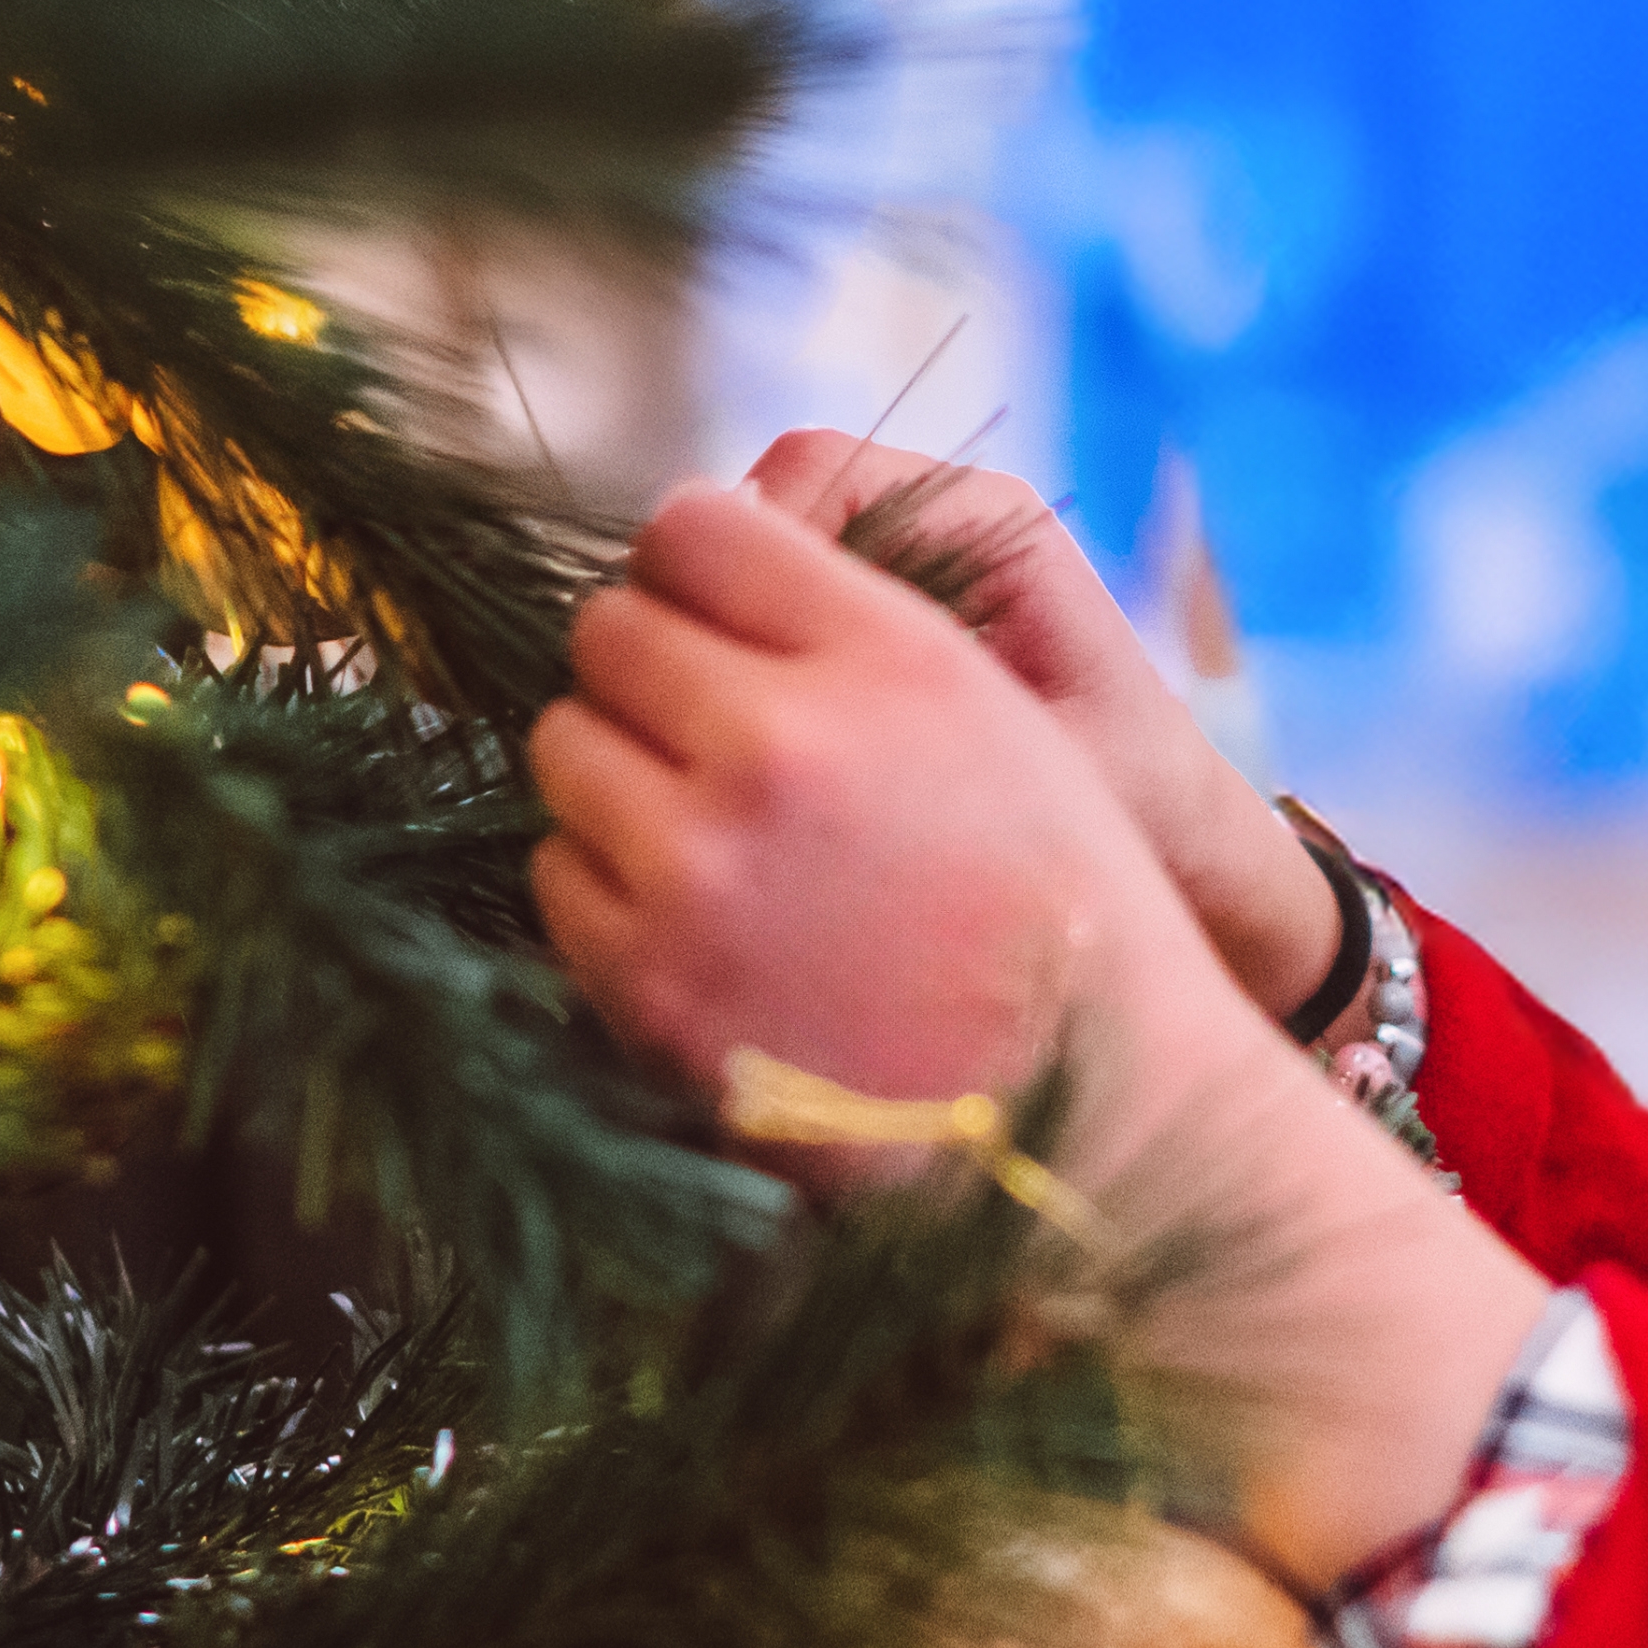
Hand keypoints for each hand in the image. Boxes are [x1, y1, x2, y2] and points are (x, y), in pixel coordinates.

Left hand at [529, 477, 1552, 1600]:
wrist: (1091, 1121)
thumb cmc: (1050, 902)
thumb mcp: (988, 710)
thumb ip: (837, 619)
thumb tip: (674, 560)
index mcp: (883, 657)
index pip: (690, 526)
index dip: (696, 570)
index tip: (717, 621)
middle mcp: (781, 746)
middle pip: (605, 632)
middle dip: (650, 673)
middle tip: (715, 739)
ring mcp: (699, 871)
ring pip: (563, 749)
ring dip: (621, 780)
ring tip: (718, 839)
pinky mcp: (647, 984)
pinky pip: (557, 876)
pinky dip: (611, 890)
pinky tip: (704, 925)